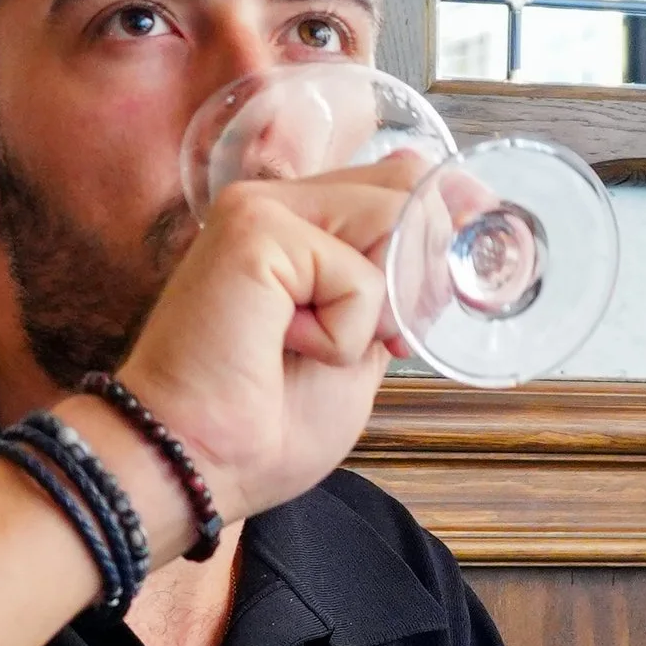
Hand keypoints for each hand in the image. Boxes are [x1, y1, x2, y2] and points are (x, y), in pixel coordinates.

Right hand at [116, 162, 417, 523]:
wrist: (195, 464)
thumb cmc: (264, 423)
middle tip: (372, 342)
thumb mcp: (362, 343)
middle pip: (409, 188)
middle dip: (420, 278)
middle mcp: (279, 200)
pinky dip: (343, 334)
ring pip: (396, 221)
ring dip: (379, 311)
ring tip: (313, 346)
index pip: (401, 180)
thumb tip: (449, 221)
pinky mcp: (256, 231)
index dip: (442, 227)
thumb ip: (394, 283)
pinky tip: (283, 346)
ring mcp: (263, 209)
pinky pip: (360, 276)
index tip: (439, 294)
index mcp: (300, 219)